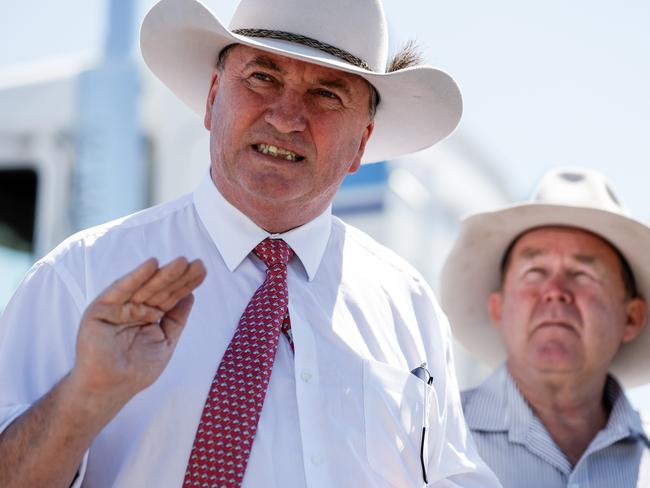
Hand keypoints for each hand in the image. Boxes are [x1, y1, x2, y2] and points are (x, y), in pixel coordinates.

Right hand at [70, 257, 206, 403]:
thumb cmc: (137, 370)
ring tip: (182, 262)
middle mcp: (134, 307)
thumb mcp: (166, 340)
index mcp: (149, 314)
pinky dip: (136, 277)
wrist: (111, 388)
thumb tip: (191, 295)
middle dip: (179, 276)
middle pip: (160, 289)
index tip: (202, 271)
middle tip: (198, 263)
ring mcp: (118, 306)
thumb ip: (177, 319)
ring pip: (145, 287)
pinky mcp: (101, 308)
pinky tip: (152, 265)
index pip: (171, 296)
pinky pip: (121, 289)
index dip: (186, 284)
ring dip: (164, 273)